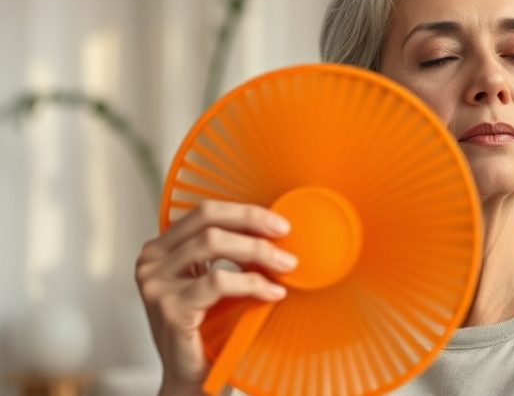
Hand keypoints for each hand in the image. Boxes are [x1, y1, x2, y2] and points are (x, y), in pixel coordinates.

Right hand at [135, 200, 297, 393]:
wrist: (193, 381)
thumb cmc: (208, 332)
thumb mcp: (216, 283)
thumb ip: (230, 254)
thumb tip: (273, 229)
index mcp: (161, 250)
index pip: (204, 211)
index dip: (244, 211)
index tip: (277, 221)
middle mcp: (151, 263)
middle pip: (207, 220)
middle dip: (252, 222)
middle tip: (284, 235)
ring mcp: (155, 285)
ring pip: (212, 244)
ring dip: (257, 251)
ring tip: (284, 265)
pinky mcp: (169, 308)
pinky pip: (219, 281)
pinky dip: (253, 283)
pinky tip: (272, 292)